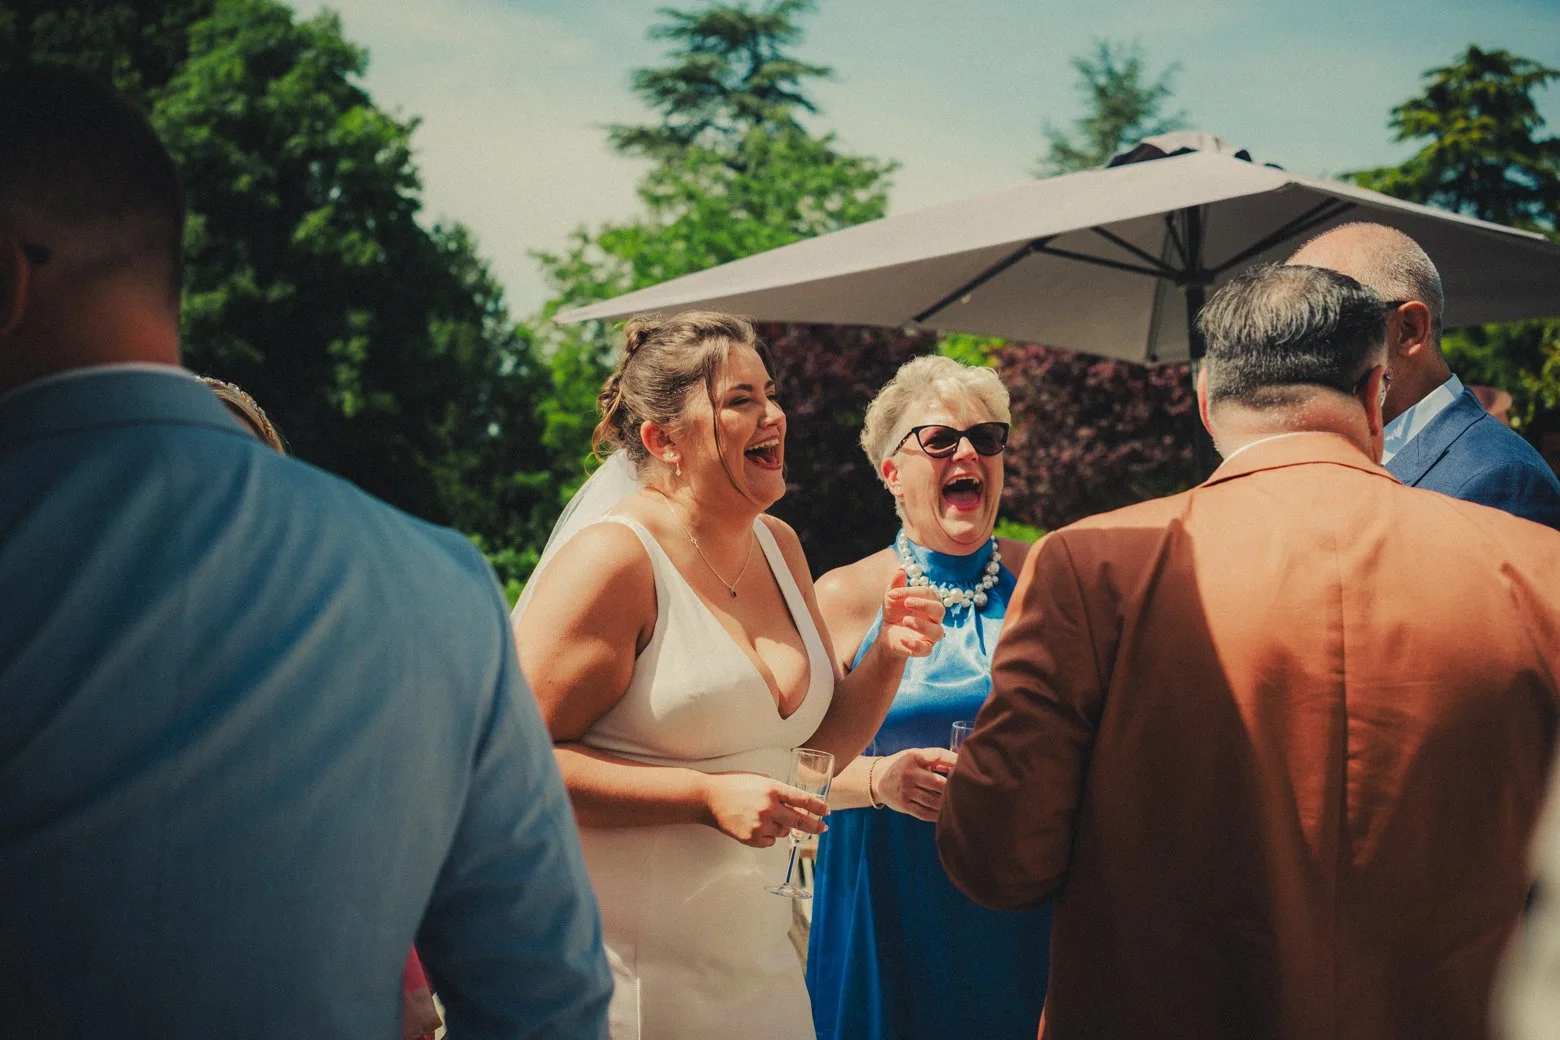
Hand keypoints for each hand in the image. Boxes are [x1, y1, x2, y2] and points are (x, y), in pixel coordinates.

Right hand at [702, 772, 829, 848]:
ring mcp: (760, 824)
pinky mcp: (751, 838)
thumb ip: (779, 792)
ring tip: (765, 817)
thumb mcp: (761, 780)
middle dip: (814, 826)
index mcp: (773, 789)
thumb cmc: (735, 784)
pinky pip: (770, 841)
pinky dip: (768, 836)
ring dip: (782, 827)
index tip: (826, 812)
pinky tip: (756, 825)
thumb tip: (797, 805)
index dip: (818, 807)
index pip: (803, 800)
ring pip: (784, 832)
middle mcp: (769, 807)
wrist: (709, 798)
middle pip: (800, 821)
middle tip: (822, 828)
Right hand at [877, 747, 957, 820]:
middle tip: (966, 790)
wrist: (877, 778)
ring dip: (947, 803)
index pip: (938, 756)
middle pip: (937, 783)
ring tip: (958, 803)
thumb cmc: (903, 765)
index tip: (965, 766)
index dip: (954, 761)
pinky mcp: (904, 805)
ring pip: (933, 800)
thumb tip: (961, 761)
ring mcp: (905, 791)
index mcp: (913, 757)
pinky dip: (937, 815)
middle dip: (952, 787)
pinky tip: (945, 814)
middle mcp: (908, 774)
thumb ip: (937, 758)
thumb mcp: (916, 756)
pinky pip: (924, 813)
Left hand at [878, 571, 945, 658]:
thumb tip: (901, 570)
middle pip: (939, 610)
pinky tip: (902, 639)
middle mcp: (934, 619)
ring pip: (937, 631)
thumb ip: (896, 585)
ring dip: (922, 625)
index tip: (893, 593)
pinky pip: (926, 649)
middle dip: (924, 605)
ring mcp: (930, 635)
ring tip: (905, 621)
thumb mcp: (891, 598)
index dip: (913, 591)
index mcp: (930, 603)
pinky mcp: (924, 649)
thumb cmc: (894, 613)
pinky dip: (916, 645)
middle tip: (907, 603)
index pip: (929, 594)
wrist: (887, 635)